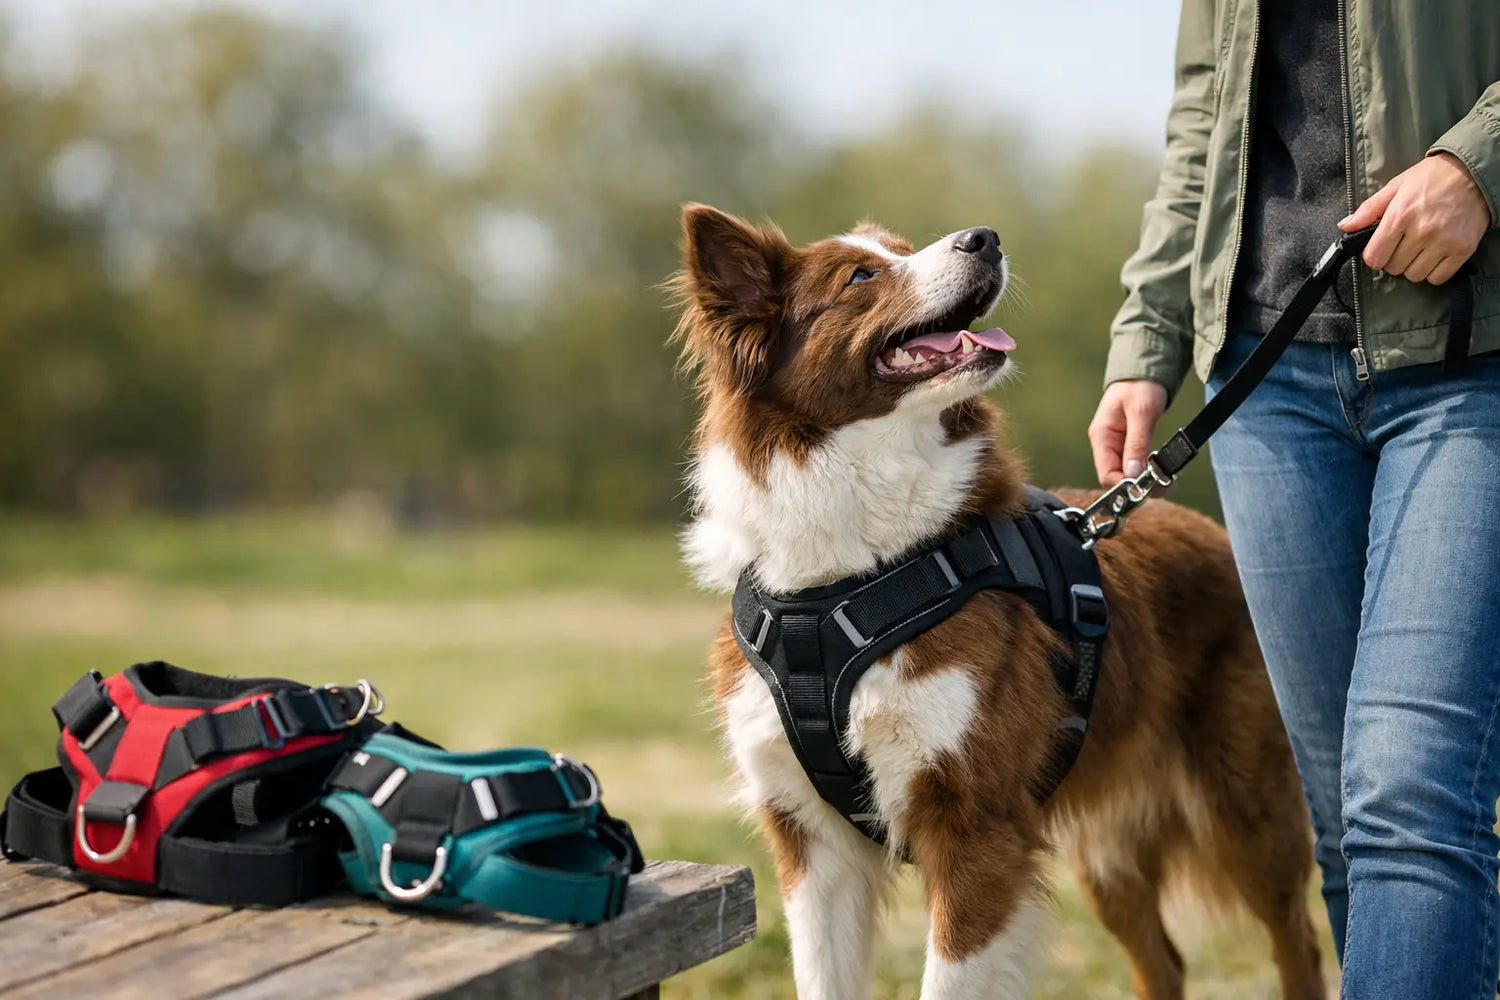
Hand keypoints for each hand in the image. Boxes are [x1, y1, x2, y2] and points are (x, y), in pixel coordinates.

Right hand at [1089, 380, 1168, 486]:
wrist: (1144, 372)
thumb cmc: (1139, 386)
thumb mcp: (1140, 412)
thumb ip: (1136, 443)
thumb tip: (1132, 475)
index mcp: (1101, 437)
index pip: (1106, 474)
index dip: (1125, 485)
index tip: (1149, 487)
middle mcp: (1106, 445)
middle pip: (1117, 479)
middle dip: (1140, 486)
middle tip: (1166, 484)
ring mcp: (1117, 447)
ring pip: (1128, 475)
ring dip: (1148, 481)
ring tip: (1169, 478)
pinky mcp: (1129, 446)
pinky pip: (1137, 467)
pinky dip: (1151, 472)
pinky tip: (1165, 470)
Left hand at [1340, 152, 1490, 283]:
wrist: (1474, 172)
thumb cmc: (1433, 177)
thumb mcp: (1396, 186)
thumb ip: (1369, 209)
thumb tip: (1345, 226)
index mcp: (1400, 215)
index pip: (1374, 257)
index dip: (1374, 255)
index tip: (1381, 248)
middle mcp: (1422, 231)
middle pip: (1394, 268)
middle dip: (1394, 258)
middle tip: (1405, 242)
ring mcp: (1444, 242)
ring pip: (1415, 275)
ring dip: (1413, 266)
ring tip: (1421, 247)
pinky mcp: (1463, 250)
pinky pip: (1438, 277)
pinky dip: (1434, 271)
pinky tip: (1435, 255)